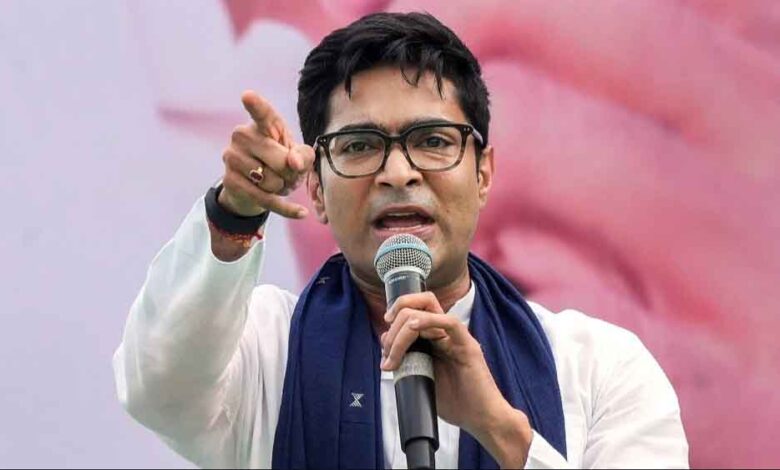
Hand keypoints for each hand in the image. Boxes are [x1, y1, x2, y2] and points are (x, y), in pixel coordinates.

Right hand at [219, 90, 314, 217]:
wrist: (255, 186)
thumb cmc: (281, 161)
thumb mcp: (298, 156)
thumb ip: (304, 155)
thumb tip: (293, 162)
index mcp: (262, 124)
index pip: (261, 113)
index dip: (256, 105)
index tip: (247, 96)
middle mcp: (242, 135)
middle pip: (280, 160)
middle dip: (291, 172)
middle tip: (287, 172)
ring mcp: (232, 157)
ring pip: (272, 181)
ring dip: (283, 187)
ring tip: (277, 182)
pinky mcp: (230, 181)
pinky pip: (265, 199)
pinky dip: (286, 208)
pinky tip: (301, 213)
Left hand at [380, 292, 532, 465]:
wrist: (480, 419)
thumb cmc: (455, 401)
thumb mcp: (420, 376)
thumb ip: (405, 359)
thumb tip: (385, 342)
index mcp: (435, 336)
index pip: (415, 308)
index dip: (395, 313)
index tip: (384, 338)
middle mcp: (445, 332)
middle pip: (417, 305)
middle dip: (394, 328)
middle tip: (388, 355)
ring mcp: (457, 337)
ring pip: (426, 311)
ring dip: (402, 332)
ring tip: (394, 358)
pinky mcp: (468, 346)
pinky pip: (450, 322)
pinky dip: (428, 321)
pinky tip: (413, 329)